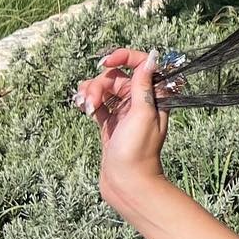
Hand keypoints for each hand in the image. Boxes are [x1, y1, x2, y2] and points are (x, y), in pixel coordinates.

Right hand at [72, 46, 169, 197]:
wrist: (126, 182)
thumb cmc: (137, 151)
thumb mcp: (143, 113)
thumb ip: (144, 84)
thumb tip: (153, 56)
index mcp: (154, 97)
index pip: (141, 65)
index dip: (123, 58)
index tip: (105, 62)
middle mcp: (140, 102)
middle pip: (116, 77)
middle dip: (100, 85)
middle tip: (93, 103)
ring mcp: (124, 112)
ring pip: (103, 89)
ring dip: (91, 93)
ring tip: (87, 109)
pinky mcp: (110, 122)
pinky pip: (97, 103)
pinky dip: (88, 102)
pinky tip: (84, 109)